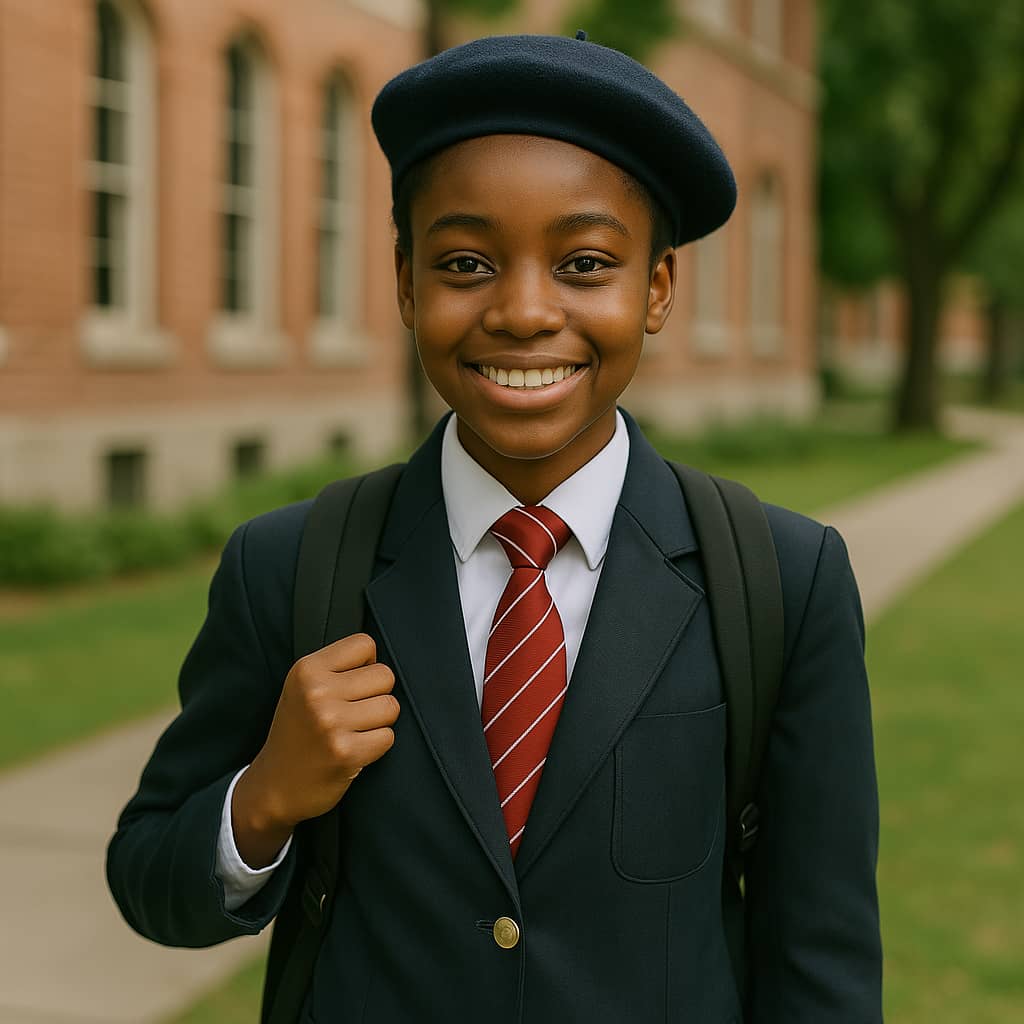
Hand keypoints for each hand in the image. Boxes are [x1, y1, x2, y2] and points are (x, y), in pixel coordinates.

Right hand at [231, 633, 398, 867]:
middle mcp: (317, 692)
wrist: (273, 786)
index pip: (365, 644)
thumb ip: (336, 668)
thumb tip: (379, 657)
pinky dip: (376, 745)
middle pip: (385, 675)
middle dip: (376, 694)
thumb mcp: (303, 688)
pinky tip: (354, 749)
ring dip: (379, 722)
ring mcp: (331, 723)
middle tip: (353, 712)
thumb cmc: (297, 732)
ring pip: (391, 707)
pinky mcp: (346, 752)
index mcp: (307, 670)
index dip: (366, 665)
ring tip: (354, 731)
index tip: (351, 684)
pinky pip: (388, 737)